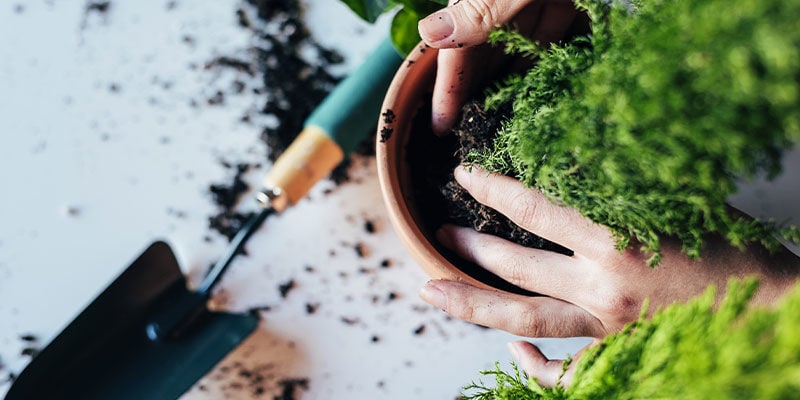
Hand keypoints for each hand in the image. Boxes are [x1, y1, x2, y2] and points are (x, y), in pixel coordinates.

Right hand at [418, 0, 585, 134]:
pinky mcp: (569, 8)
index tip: (440, 126)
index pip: (456, 46)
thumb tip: (432, 33)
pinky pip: (554, 44)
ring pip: (518, 53)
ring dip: (513, 86)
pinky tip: (548, 97)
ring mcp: (538, 4)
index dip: (447, 86)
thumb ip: (482, 7)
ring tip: (506, 127)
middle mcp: (505, 4)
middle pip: (484, 55)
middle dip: (478, 92)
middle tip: (473, 135)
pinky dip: (550, 68)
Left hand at [420, 165, 799, 384]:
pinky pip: (563, 375)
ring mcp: (606, 328)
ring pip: (523, 318)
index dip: (491, 189)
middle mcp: (602, 286)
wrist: (772, 308)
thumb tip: (569, 170)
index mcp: (616, 239)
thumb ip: (619, 193)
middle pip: (514, 266)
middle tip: (440, 234)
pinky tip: (511, 350)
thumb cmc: (729, 250)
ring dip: (471, 303)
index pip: (534, 209)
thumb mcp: (674, 204)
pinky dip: (533, 367)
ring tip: (432, 290)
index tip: (464, 175)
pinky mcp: (618, 356)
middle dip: (469, 248)